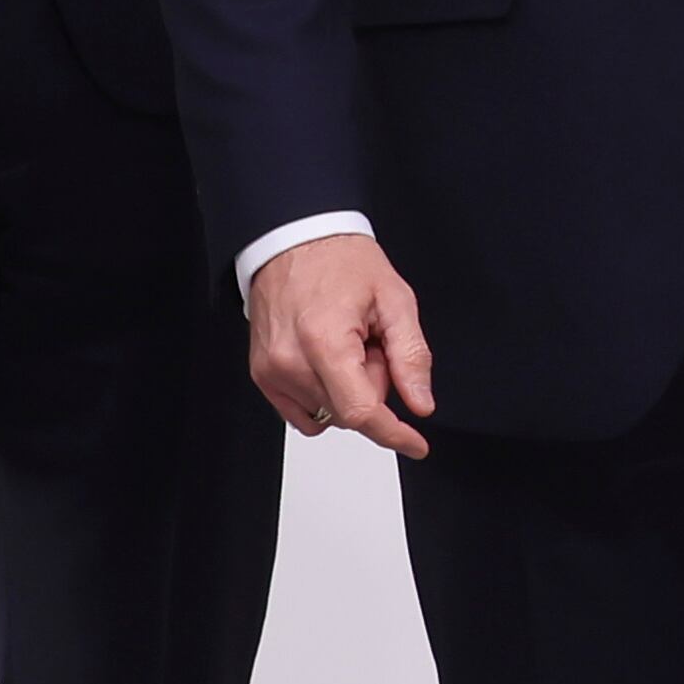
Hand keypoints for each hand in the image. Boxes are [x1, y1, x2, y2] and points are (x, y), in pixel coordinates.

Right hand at [246, 233, 434, 457]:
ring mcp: (271, 371)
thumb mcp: (394, 299)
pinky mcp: (262, 375)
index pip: (361, 413)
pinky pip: (304, 412)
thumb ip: (411, 355)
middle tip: (370, 341)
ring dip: (347, 387)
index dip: (394, 434)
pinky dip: (325, 394)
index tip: (415, 444)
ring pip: (329, 412)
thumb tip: (420, 403)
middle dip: (371, 384)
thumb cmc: (340, 260)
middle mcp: (290, 362)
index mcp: (324, 342)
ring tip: (346, 341)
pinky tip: (327, 358)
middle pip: (350, 412)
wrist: (294, 238)